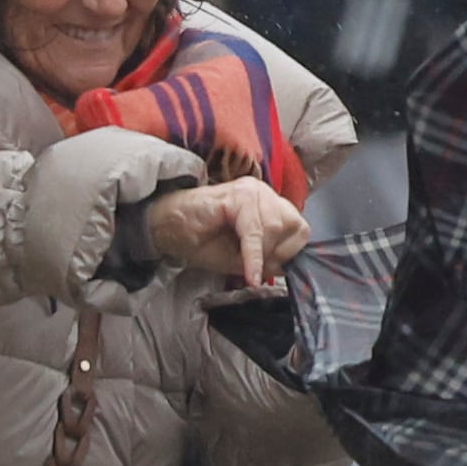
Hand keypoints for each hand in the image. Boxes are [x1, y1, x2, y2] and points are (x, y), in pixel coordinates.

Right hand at [143, 177, 307, 291]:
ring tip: (241, 261)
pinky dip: (252, 257)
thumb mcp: (243, 258)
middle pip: (294, 226)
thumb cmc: (202, 242)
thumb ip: (270, 260)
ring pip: (276, 228)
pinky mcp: (236, 196)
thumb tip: (290, 267)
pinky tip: (248, 275)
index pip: (300, 228)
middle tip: (253, 265)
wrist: (166, 230)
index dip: (290, 252)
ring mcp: (251, 190)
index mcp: (268, 203)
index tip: (269, 267)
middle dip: (277, 253)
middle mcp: (263, 192)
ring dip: (261, 254)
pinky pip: (254, 232)